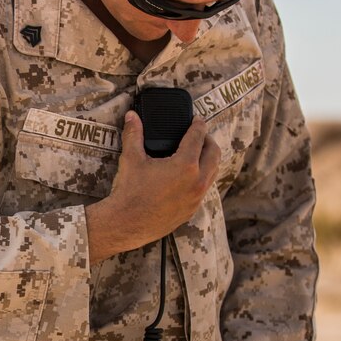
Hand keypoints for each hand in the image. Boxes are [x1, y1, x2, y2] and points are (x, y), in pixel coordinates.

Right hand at [86, 110, 220, 262]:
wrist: (126, 224)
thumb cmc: (130, 192)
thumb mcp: (131, 159)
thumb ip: (134, 134)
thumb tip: (132, 116)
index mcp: (185, 165)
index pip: (198, 137)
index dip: (198, 125)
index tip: (197, 120)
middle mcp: (197, 181)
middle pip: (214, 154)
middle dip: (208, 141)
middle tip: (199, 135)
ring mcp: (196, 198)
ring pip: (213, 173)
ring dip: (208, 160)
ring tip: (197, 153)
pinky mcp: (191, 210)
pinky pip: (204, 189)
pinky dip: (202, 178)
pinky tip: (189, 176)